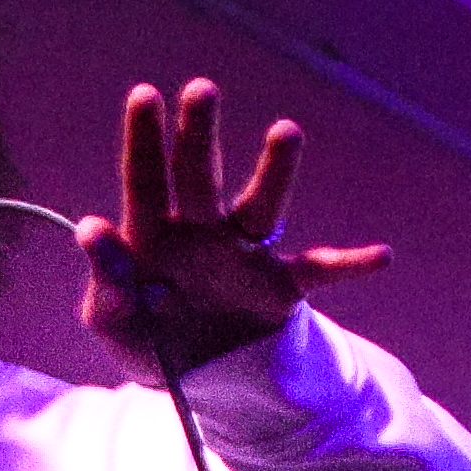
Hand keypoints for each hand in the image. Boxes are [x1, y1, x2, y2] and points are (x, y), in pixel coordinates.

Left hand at [79, 78, 385, 377]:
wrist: (196, 381)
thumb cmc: (145, 338)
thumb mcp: (111, 321)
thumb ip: (105, 280)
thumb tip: (91, 228)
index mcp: (153, 233)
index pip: (145, 179)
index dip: (144, 139)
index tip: (145, 96)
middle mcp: (201, 229)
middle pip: (200, 174)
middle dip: (200, 133)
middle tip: (202, 90)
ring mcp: (243, 253)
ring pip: (260, 205)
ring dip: (273, 171)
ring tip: (286, 131)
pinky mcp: (279, 287)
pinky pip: (318, 272)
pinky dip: (349, 264)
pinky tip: (379, 256)